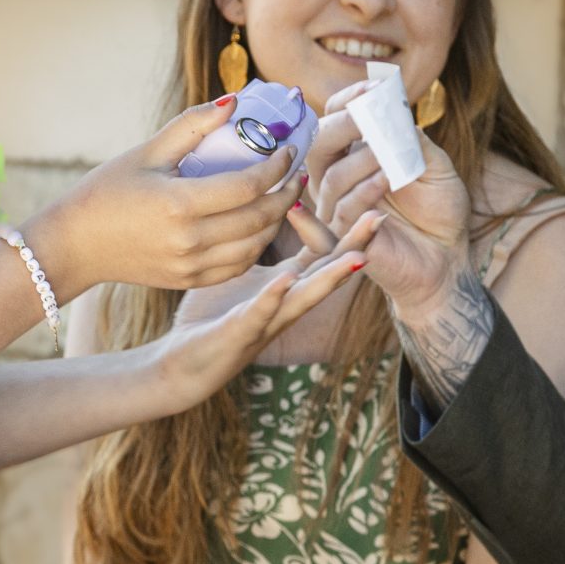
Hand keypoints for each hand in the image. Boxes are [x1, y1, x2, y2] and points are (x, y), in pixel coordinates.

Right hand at [27, 97, 306, 296]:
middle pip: (260, 218)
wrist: (76, 245)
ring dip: (277, 221)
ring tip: (283, 198)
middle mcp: (190, 240)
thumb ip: (192, 126)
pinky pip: (238, 266)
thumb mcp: (146, 153)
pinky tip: (259, 226)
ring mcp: (191, 265)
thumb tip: (234, 100)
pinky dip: (257, 246)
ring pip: (256, 246)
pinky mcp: (189, 280)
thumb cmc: (106, 193)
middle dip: (287, 194)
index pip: (248, 186)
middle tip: (296, 173)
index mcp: (180, 205)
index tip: (287, 151)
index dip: (277, 167)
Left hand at [145, 208, 380, 408]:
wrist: (183, 363)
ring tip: (356, 258)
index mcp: (286, 288)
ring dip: (331, 278)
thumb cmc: (213, 316)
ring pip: (306, 297)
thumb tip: (266, 208)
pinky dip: (274, 296)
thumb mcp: (243, 274)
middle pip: (328, 274)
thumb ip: (261, 248)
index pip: (324, 256)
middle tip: (380, 220)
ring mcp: (267, 320)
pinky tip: (285, 279)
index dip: (345, 230)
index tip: (368, 200)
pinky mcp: (241, 332)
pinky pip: (261, 312)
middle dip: (354, 248)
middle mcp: (285, 305)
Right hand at [312, 80, 473, 319]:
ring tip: (392, 161)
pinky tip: (388, 181)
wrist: (448, 258)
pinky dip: (364, 191)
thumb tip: (391, 109)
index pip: (335, 118)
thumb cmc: (439, 210)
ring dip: (363, 161)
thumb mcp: (435, 165)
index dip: (349, 100)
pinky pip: (342, 211)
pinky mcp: (343, 239)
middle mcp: (339, 179)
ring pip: (331, 177)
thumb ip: (412, 139)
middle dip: (343, 126)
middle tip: (369, 117)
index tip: (374, 88)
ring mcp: (338, 208)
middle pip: (319, 144)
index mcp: (355, 155)